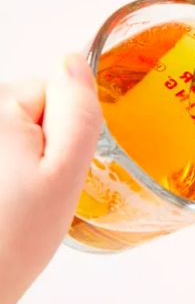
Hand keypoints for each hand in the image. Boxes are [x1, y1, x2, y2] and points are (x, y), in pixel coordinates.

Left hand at [0, 55, 100, 303]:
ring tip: (10, 202)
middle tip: (33, 190)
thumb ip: (78, 112)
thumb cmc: (10, 242)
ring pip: (9, 130)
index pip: (50, 90)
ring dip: (16, 159)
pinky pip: (2, 149)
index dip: (61, 130)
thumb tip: (75, 61)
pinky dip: (2, 171)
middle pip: (25, 107)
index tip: (50, 170)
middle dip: (36, 143)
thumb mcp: (65, 174)